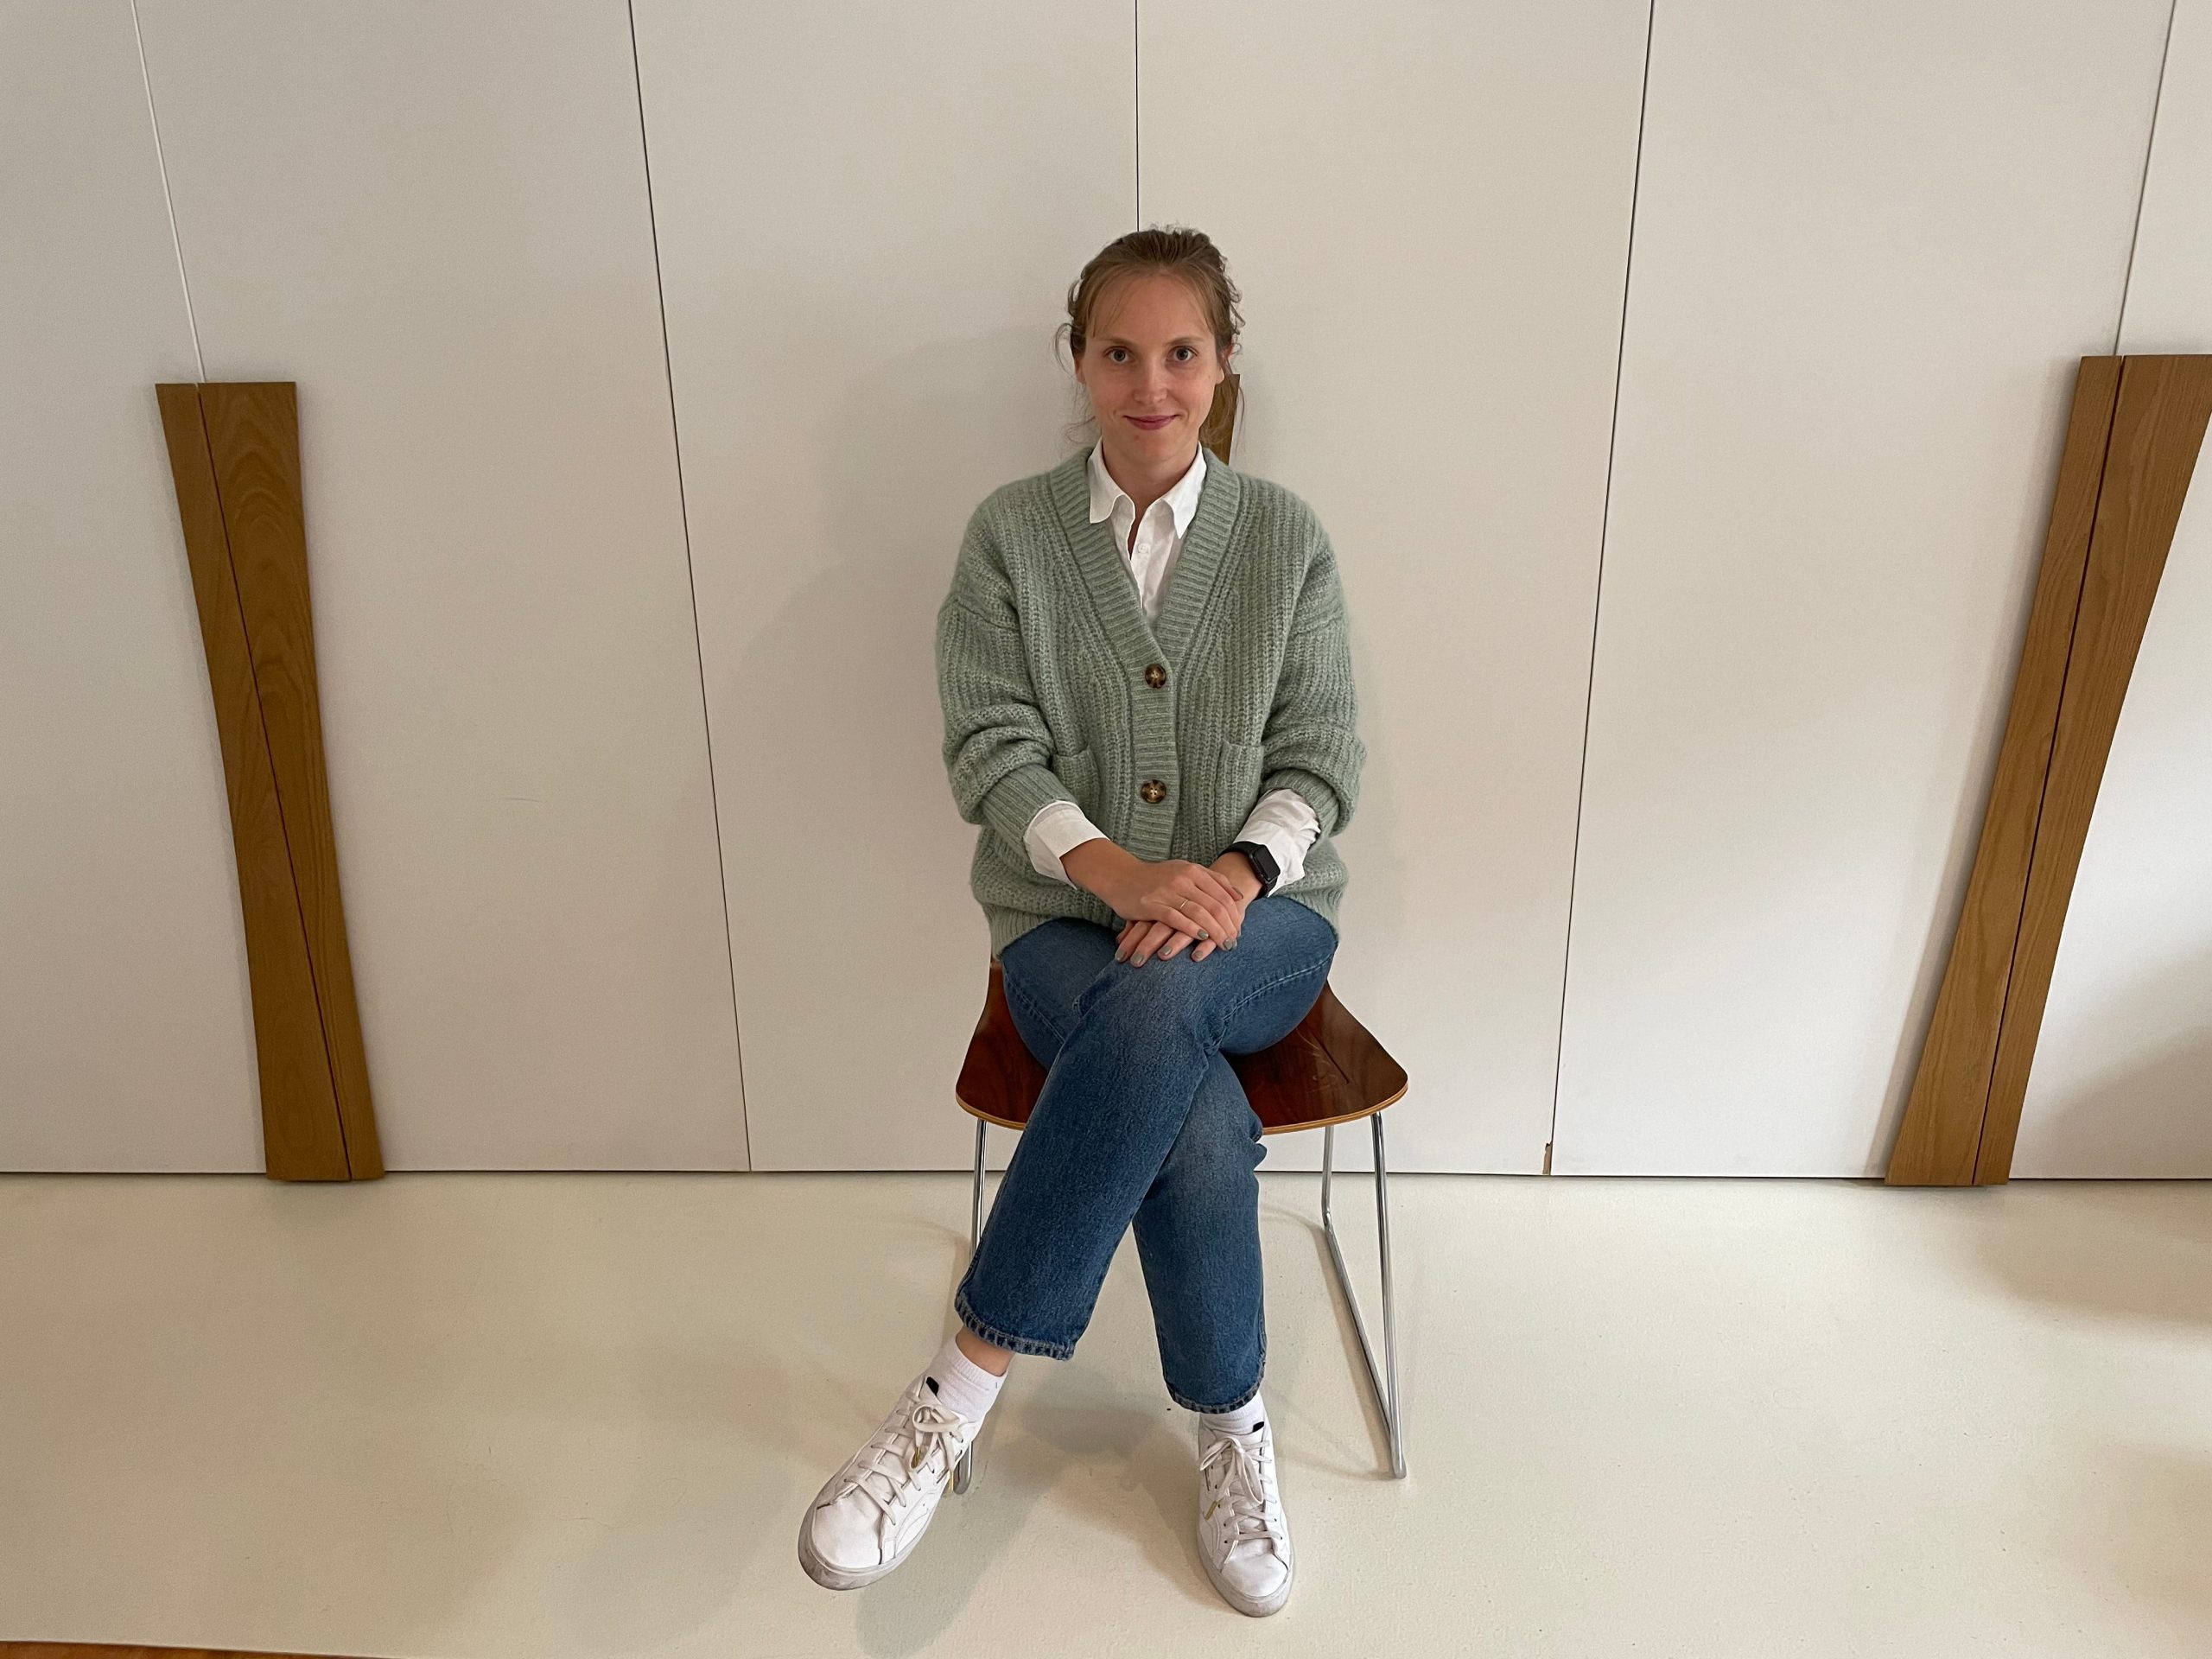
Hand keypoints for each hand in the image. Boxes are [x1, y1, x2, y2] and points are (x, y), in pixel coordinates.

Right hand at [1114, 850, 1263, 965]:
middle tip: (1234, 942)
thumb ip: (1211, 881)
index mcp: (1193, 871)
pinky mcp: (1151, 904)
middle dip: (1228, 926)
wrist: (1120, 876)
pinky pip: (1177, 918)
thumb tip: (1238, 896)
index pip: (1223, 894)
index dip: (1234, 914)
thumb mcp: (1185, 871)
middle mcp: (1183, 878)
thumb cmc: (1155, 878)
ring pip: (1200, 912)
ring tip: (1224, 944)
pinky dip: (1192, 929)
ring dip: (1215, 931)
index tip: (1239, 929)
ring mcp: (1167, 890)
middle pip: (1215, 905)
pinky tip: (1202, 939)